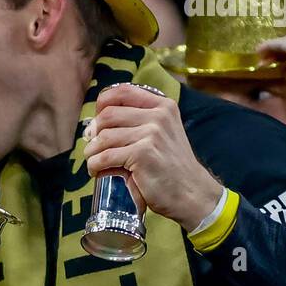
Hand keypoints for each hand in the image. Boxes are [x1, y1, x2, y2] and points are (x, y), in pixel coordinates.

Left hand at [83, 83, 222, 230]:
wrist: (193, 193)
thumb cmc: (172, 167)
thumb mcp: (163, 134)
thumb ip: (140, 122)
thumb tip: (96, 122)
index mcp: (163, 107)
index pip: (123, 91)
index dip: (102, 103)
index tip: (97, 120)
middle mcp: (158, 116)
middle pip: (108, 114)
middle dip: (94, 131)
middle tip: (92, 145)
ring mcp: (151, 134)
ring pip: (104, 136)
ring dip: (92, 151)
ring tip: (94, 160)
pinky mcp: (142, 154)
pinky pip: (106, 156)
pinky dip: (95, 165)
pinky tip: (96, 171)